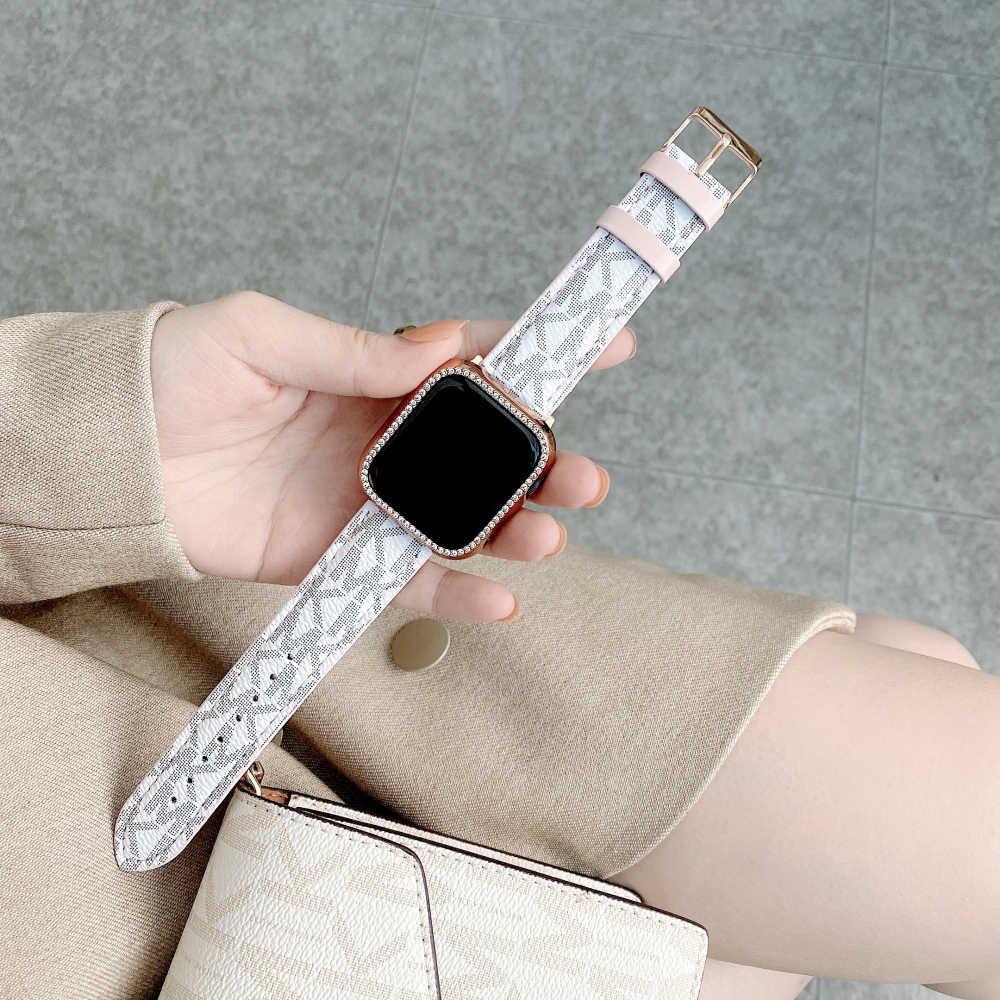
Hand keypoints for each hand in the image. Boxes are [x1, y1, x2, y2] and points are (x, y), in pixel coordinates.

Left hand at [151, 291, 634, 621]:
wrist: (115, 461)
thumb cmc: (172, 375)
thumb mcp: (259, 334)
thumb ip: (350, 350)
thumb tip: (434, 354)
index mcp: (374, 372)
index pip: (474, 359)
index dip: (543, 352)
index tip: (608, 347)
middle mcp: (384, 436)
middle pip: (486, 450)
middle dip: (543, 462)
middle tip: (582, 478)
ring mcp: (368, 498)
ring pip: (463, 516)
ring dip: (514, 529)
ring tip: (549, 538)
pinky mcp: (339, 553)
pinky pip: (408, 575)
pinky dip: (455, 590)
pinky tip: (499, 599)